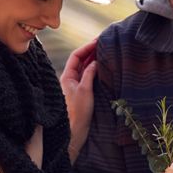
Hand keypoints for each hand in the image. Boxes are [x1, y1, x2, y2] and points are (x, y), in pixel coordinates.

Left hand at [61, 38, 97, 161]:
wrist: (74, 132)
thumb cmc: (77, 112)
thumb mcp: (85, 90)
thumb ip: (89, 74)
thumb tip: (95, 61)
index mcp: (67, 77)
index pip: (76, 56)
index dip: (87, 47)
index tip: (98, 40)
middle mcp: (70, 80)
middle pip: (80, 61)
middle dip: (91, 52)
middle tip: (104, 43)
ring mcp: (76, 87)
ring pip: (85, 69)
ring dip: (94, 60)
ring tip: (105, 52)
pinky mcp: (82, 94)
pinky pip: (88, 77)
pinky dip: (96, 71)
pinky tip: (103, 68)